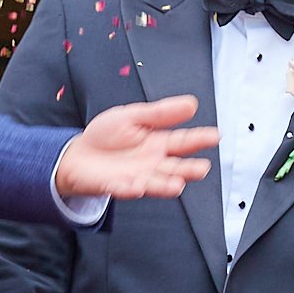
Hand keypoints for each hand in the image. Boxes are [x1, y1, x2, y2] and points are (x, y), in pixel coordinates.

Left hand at [53, 97, 219, 201]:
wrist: (78, 154)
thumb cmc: (106, 135)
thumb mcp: (132, 116)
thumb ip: (161, 113)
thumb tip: (191, 103)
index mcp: (158, 143)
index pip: (183, 141)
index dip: (200, 139)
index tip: (215, 136)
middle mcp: (153, 163)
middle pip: (176, 167)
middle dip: (189, 169)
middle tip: (202, 168)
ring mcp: (138, 176)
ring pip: (157, 182)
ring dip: (166, 185)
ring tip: (177, 185)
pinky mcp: (118, 186)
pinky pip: (126, 189)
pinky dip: (131, 189)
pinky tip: (138, 187)